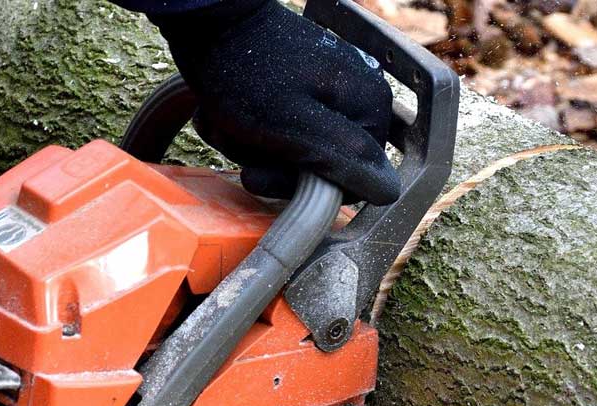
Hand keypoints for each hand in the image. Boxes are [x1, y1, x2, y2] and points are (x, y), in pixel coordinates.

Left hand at [153, 0, 400, 204]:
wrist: (206, 23)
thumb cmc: (246, 74)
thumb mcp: (297, 126)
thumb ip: (346, 159)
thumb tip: (389, 191)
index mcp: (369, 107)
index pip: (353, 179)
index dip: (308, 186)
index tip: (266, 172)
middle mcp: (355, 99)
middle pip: (320, 167)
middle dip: (271, 163)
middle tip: (241, 144)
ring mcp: (326, 94)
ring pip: (292, 154)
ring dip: (251, 148)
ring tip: (227, 123)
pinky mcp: (296, 91)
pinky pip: (277, 133)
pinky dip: (246, 133)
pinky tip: (226, 117)